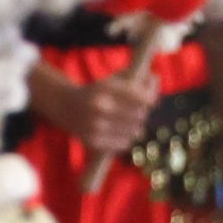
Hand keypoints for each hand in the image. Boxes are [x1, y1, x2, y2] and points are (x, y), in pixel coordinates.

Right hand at [37, 66, 158, 160]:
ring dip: (136, 127)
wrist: (66, 107)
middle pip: (141, 114)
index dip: (151, 100)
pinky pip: (125, 143)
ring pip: (136, 131)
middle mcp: (100, 106)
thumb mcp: (113, 80)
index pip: (142, 98)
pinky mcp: (94, 141)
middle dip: (143, 113)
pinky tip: (120, 132)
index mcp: (105, 87)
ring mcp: (95, 126)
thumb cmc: (98, 92)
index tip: (151, 101)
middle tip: (138, 111)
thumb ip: (137, 78)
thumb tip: (155, 79)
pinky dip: (127, 138)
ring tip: (128, 121)